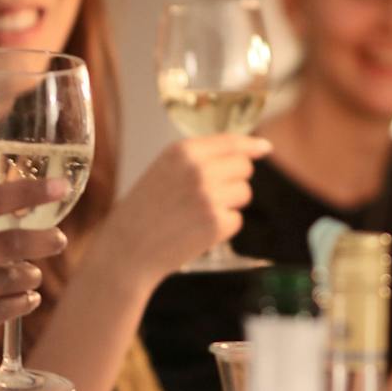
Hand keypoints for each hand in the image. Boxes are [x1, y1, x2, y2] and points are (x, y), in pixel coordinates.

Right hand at [0, 177, 68, 390]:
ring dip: (28, 276)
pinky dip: (20, 304)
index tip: (58, 186)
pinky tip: (27, 300)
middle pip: (4, 243)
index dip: (23, 193)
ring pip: (6, 280)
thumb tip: (4, 227)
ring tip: (32, 276)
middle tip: (58, 240)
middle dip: (41, 240)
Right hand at [99, 135, 267, 277]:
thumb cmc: (146, 209)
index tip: (264, 148)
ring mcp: (209, 196)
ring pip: (244, 193)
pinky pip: (236, 219)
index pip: (231, 141)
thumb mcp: (165, 169)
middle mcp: (198, 169)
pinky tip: (197, 230)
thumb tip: (253, 149)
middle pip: (244, 167)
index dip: (251, 145)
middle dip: (234, 179)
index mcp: (183, 151)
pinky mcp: (217, 223)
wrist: (127, 249)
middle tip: (208, 195)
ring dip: (229, 204)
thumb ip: (200, 157)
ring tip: (198, 213)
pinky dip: (222, 227)